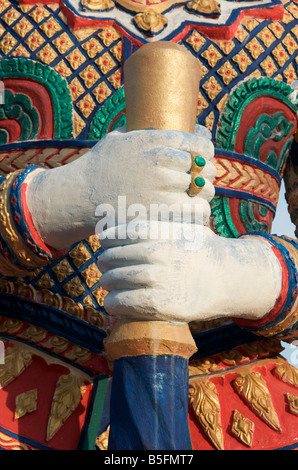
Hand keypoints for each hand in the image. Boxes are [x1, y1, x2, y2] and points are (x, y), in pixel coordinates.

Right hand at [26, 126, 214, 249]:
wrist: (79, 196)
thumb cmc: (99, 167)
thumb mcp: (118, 138)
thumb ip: (144, 131)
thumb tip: (169, 125)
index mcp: (154, 140)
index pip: (199, 142)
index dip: (207, 150)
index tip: (204, 157)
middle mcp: (160, 161)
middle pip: (204, 167)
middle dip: (207, 174)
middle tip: (202, 181)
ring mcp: (161, 187)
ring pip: (204, 189)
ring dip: (206, 193)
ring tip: (199, 197)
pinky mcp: (160, 211)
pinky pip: (196, 210)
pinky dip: (200, 212)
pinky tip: (195, 213)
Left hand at [98, 222, 281, 323]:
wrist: (229, 277)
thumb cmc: (203, 251)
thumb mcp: (183, 229)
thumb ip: (157, 228)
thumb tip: (127, 228)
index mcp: (159, 233)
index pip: (119, 234)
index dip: (108, 239)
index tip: (105, 243)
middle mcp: (156, 254)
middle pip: (114, 258)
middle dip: (105, 263)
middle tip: (103, 267)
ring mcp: (159, 279)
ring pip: (116, 281)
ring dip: (107, 284)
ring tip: (107, 285)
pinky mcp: (162, 304)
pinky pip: (126, 303)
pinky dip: (114, 303)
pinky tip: (112, 304)